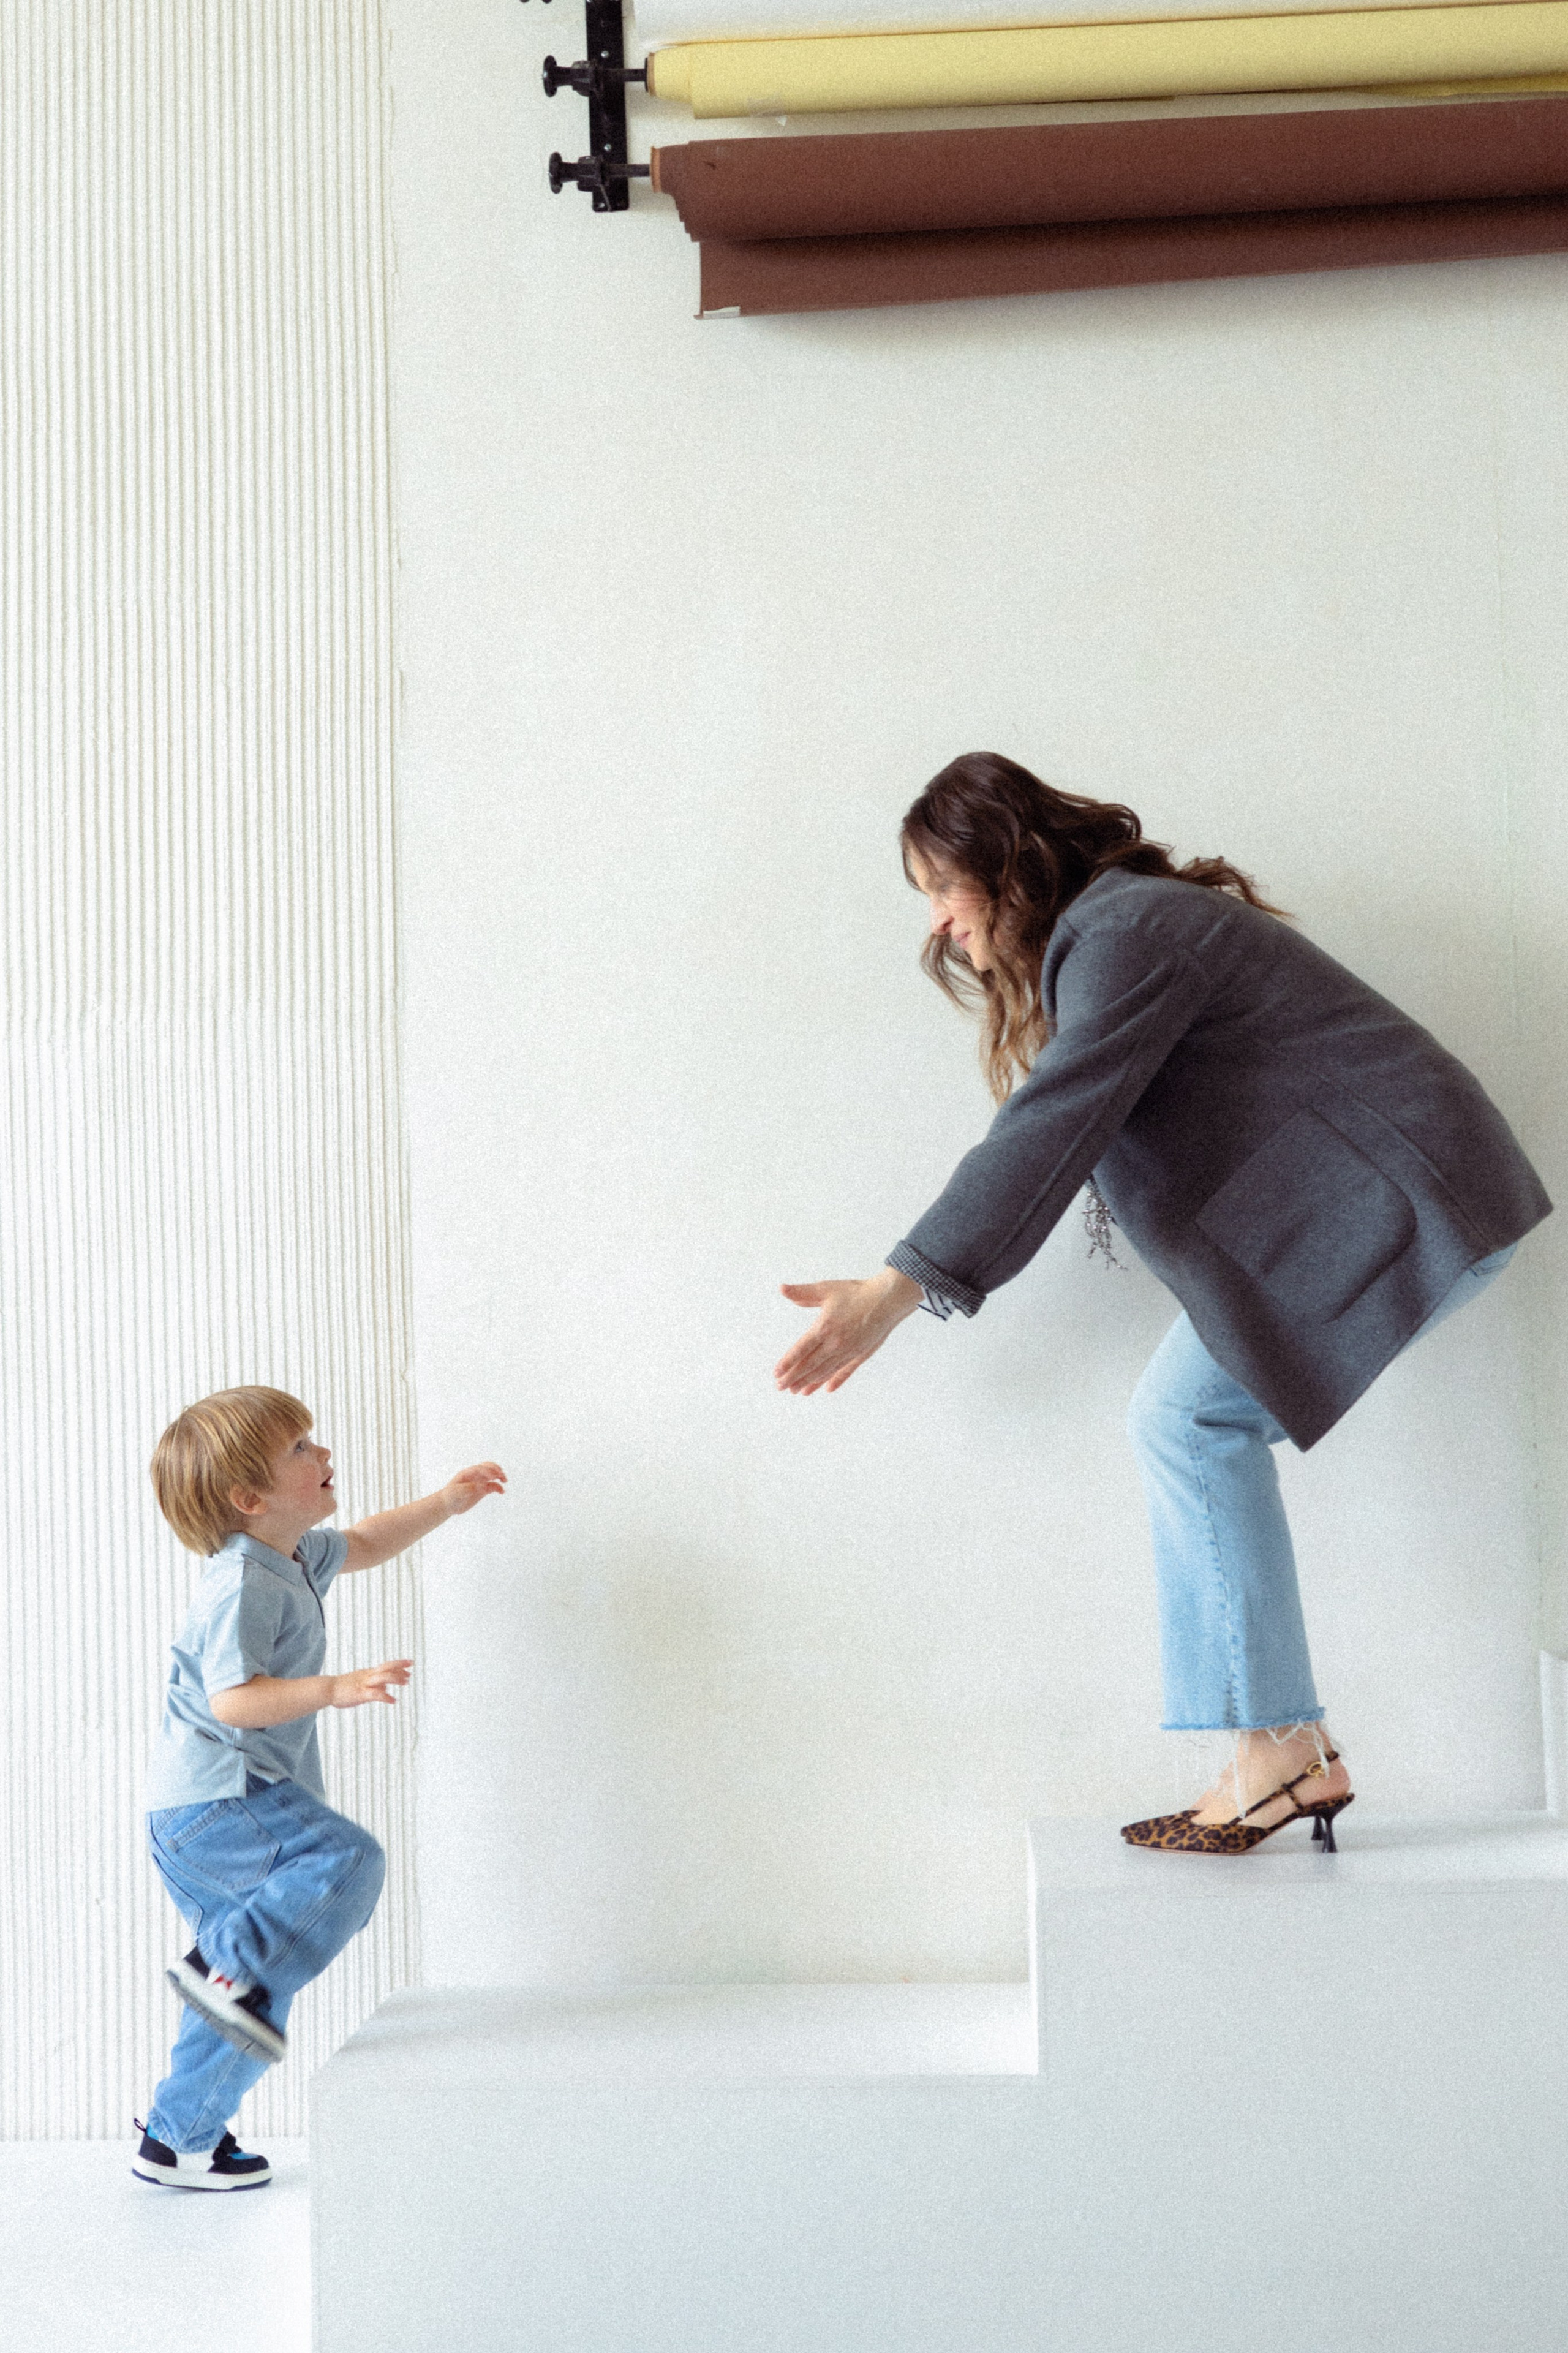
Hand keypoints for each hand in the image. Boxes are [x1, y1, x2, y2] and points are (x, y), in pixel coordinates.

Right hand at [330, 1659, 412, 1708]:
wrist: (327, 1690)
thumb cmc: (342, 1689)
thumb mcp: (360, 1684)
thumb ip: (374, 1685)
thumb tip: (385, 1688)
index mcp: (368, 1673)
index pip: (386, 1666)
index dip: (398, 1664)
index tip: (409, 1663)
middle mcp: (367, 1676)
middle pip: (386, 1667)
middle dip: (399, 1665)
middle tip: (411, 1666)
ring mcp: (364, 1684)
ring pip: (383, 1677)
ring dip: (396, 1678)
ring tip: (406, 1682)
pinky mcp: (360, 1694)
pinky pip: (376, 1694)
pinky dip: (386, 1696)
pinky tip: (393, 1701)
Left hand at [440, 1463, 506, 1516]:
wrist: (447, 1505)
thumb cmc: (450, 1496)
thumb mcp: (457, 1491)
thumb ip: (469, 1488)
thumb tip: (483, 1486)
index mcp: (467, 1473)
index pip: (479, 1468)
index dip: (487, 1471)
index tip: (493, 1477)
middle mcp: (475, 1476)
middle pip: (487, 1467)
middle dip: (495, 1469)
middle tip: (501, 1474)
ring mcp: (479, 1482)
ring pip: (492, 1476)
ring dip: (499, 1476)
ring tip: (504, 1481)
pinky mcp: (482, 1490)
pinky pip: (493, 1486)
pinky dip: (498, 1487)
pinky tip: (502, 1492)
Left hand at [774, 1269, 921, 1395]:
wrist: (888, 1300)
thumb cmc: (857, 1293)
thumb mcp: (827, 1289)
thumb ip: (803, 1292)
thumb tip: (783, 1289)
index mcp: (824, 1328)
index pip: (800, 1350)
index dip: (787, 1363)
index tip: (776, 1373)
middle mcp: (835, 1343)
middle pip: (810, 1365)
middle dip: (794, 1378)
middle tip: (781, 1387)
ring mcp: (848, 1351)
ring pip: (825, 1371)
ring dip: (810, 1382)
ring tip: (798, 1391)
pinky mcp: (861, 1354)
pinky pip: (845, 1372)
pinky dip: (835, 1381)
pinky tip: (826, 1389)